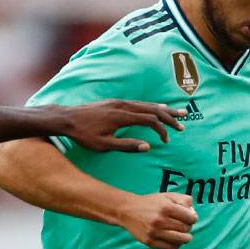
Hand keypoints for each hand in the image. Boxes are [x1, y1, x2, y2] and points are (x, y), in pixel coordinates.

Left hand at [59, 100, 185, 152]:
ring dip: (162, 109)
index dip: (161, 129)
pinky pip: (137, 103)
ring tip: (176, 111)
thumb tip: (147, 146)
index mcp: (122, 116)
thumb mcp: (104, 145)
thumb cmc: (83, 134)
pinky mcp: (114, 102)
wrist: (66, 118)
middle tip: (183, 122)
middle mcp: (123, 105)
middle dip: (169, 116)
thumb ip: (126, 146)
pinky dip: (150, 106)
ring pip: (145, 104)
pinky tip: (154, 109)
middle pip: (152, 109)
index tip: (166, 140)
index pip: (149, 120)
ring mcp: (118, 102)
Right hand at [117, 192, 195, 248]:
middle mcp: (160, 220)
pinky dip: (176, 245)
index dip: (193, 218)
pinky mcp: (149, 242)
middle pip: (185, 229)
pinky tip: (174, 240)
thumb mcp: (166, 196)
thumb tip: (193, 212)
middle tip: (185, 225)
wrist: (127, 210)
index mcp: (166, 207)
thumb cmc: (150, 203)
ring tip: (184, 235)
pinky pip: (170, 247)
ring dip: (185, 238)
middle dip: (188, 227)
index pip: (189, 217)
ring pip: (180, 240)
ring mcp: (154, 232)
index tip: (190, 218)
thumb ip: (182, 200)